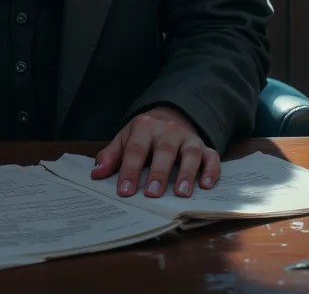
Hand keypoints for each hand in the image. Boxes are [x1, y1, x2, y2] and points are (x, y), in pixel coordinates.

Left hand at [91, 105, 219, 198]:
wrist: (171, 114)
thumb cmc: (144, 134)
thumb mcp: (125, 138)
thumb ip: (111, 156)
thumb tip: (96, 174)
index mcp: (145, 126)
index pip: (136, 149)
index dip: (130, 170)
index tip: (124, 191)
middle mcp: (168, 130)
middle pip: (164, 150)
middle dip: (158, 173)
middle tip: (152, 194)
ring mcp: (189, 138)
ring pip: (191, 154)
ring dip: (187, 173)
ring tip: (182, 193)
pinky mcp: (204, 146)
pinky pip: (212, 156)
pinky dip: (211, 170)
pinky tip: (207, 185)